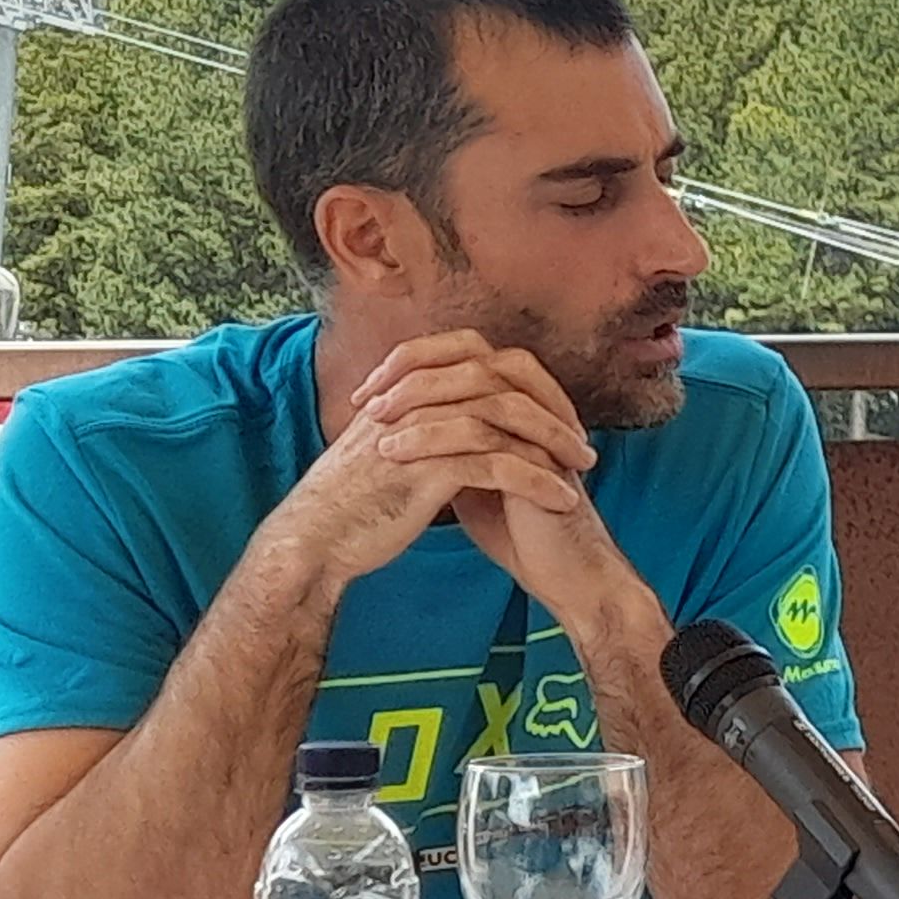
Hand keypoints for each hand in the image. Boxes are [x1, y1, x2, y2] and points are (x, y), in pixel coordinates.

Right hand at [266, 330, 595, 592]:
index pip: (479, 357)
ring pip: (506, 420)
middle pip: (501, 381)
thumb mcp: (388, 446)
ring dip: (554, 443)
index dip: (525, 380)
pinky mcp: (424, 470)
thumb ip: (423, 421)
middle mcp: (412, 400)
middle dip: (551, 407)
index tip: (557, 411)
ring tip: (585, 469)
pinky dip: (537, 481)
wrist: (314, 541)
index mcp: (405, 388)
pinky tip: (563, 500)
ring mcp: (418, 431)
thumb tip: (464, 414)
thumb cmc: (353, 501)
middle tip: (584, 438)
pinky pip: (497, 466)